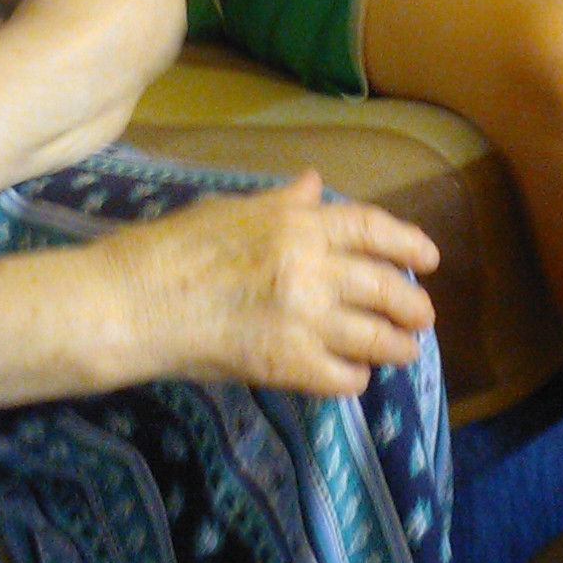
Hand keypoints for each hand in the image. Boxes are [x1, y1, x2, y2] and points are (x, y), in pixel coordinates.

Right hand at [95, 174, 437, 395]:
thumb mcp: (230, 210)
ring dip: (397, 346)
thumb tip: (314, 185)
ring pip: (376, 336)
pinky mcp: (287, 364)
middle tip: (422, 316)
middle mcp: (312, 267)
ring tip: (403, 351)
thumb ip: (282, 203)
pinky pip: (343, 377)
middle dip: (412, 305)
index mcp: (298, 223)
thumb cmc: (171, 249)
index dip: (409, 243)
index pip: (373, 229)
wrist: (133, 302)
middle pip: (386, 286)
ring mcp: (303, 318)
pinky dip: (355, 378)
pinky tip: (353, 376)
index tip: (429, 258)